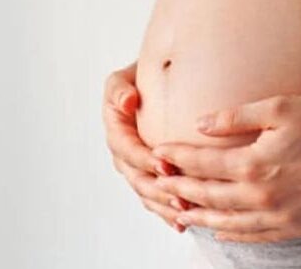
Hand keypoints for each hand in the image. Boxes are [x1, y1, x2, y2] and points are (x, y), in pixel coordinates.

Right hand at [101, 61, 191, 233]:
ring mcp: (135, 168)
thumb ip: (120, 89)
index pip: (127, 150)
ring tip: (185, 214)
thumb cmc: (138, 78)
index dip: (144, 160)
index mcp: (116, 130)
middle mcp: (123, 154)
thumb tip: (128, 101)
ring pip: (146, 193)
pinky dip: (166, 212)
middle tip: (180, 199)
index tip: (165, 166)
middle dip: (158, 191)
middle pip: (137, 179)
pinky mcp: (148, 176)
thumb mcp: (123, 77)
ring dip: (164, 205)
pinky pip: (155, 198)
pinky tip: (182, 223)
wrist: (150, 87)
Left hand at [150, 94, 300, 243]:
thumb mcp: (281, 108)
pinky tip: (225, 231)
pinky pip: (257, 237)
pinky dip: (235, 234)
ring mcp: (280, 217)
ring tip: (182, 212)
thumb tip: (201, 123)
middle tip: (159, 186)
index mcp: (253, 165)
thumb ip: (236, 117)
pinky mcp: (299, 227)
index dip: (176, 158)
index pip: (201, 164)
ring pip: (228, 224)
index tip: (159, 153)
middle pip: (208, 197)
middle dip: (180, 190)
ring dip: (202, 217)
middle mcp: (261, 197)